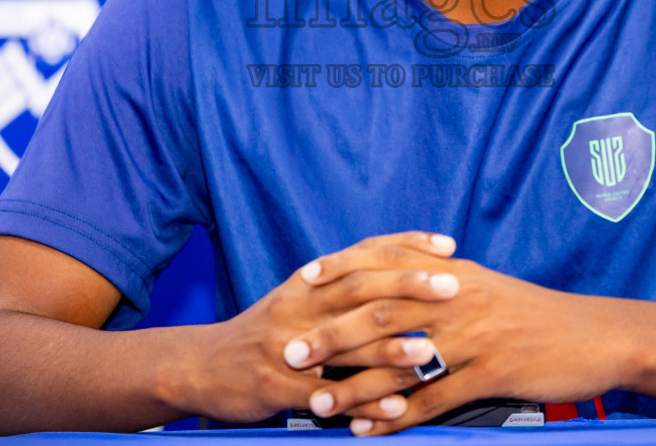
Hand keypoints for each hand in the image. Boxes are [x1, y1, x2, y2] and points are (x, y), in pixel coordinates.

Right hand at [171, 231, 461, 423]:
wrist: (202, 366)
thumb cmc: (264, 332)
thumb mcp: (299, 298)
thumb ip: (342, 284)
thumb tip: (395, 267)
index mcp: (311, 282)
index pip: (365, 253)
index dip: (407, 247)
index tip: (448, 246)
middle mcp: (301, 305)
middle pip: (361, 288)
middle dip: (410, 287)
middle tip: (454, 287)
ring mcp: (289, 346)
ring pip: (347, 344)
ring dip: (392, 349)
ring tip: (431, 352)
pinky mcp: (278, 386)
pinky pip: (327, 395)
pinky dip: (363, 403)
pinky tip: (395, 409)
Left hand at [283, 250, 629, 434]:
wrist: (597, 335)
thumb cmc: (539, 316)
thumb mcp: (490, 288)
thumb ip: (445, 286)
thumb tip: (403, 286)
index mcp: (455, 273)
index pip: (387, 262)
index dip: (343, 269)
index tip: (303, 280)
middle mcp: (459, 298)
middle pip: (382, 310)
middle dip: (331, 333)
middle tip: (291, 352)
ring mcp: (477, 336)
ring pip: (402, 359)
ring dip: (356, 384)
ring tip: (319, 403)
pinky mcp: (493, 373)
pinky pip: (437, 398)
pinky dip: (401, 417)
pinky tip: (373, 430)